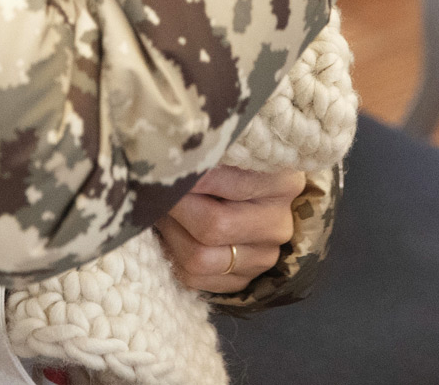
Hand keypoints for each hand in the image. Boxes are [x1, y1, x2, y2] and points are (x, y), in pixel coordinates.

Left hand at [155, 165, 304, 294]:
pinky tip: (171, 232)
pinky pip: (194, 278)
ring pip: (199, 257)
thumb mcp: (232, 156)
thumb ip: (210, 157)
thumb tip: (171, 161)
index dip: (195, 179)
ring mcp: (263, 259)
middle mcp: (278, 226)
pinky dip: (173, 254)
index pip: (232, 184)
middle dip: (177, 207)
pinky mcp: (242, 282)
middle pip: (214, 225)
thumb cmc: (234, 171)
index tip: (168, 168)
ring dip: (170, 232)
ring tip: (161, 209)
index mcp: (283, 186)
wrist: (251, 204)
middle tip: (156, 189)